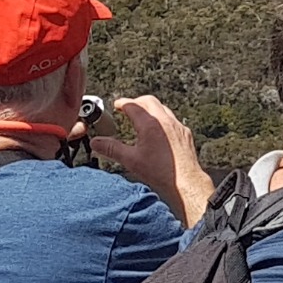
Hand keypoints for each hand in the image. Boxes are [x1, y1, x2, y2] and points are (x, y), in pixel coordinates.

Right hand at [85, 94, 211, 229]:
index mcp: (150, 124)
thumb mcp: (130, 160)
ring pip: (163, 109)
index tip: (118, 105)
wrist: (186, 182)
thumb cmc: (160, 172)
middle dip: (137, 102)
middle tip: (128, 107)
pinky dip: (162, 119)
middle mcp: (166, 121)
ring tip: (142, 118)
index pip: (134, 106)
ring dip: (150, 109)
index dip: (123, 103)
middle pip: (149, 101)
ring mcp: (178, 126)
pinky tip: (158, 131)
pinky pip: (172, 119)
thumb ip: (111, 149)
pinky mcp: (185, 134)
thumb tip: (96, 142)